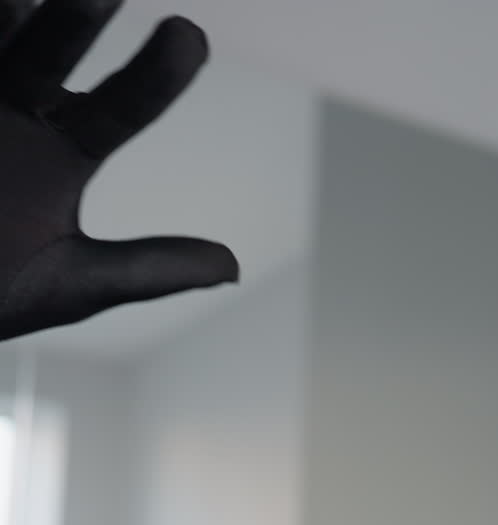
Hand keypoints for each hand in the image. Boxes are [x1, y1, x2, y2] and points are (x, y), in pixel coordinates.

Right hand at [0, 0, 235, 342]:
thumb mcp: (67, 282)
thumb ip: (147, 270)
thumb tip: (233, 267)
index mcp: (65, 146)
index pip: (123, 105)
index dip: (156, 73)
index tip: (188, 34)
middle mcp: (17, 106)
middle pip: (51, 52)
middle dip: (74, 20)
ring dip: (8, 11)